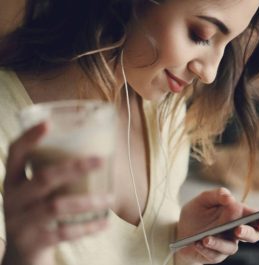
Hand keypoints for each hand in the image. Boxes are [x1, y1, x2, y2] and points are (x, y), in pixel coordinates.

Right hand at [2, 123, 111, 264]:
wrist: (22, 256)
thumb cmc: (38, 214)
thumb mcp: (39, 194)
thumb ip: (56, 176)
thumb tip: (99, 154)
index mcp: (14, 180)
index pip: (15, 153)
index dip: (30, 138)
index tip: (48, 123)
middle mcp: (13, 199)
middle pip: (43, 178)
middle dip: (75, 167)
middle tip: (101, 160)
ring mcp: (21, 222)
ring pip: (57, 206)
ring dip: (89, 201)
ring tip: (111, 198)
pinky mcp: (32, 242)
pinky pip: (64, 232)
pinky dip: (88, 227)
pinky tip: (105, 223)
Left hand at [175, 187, 258, 264]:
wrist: (180, 231)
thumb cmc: (196, 214)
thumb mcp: (204, 199)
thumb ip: (216, 194)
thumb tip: (229, 197)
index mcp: (238, 214)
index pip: (258, 218)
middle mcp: (236, 230)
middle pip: (253, 235)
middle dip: (248, 233)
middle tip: (238, 229)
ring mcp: (227, 244)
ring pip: (231, 247)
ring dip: (219, 243)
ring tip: (206, 238)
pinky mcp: (216, 255)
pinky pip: (215, 255)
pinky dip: (206, 249)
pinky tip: (198, 243)